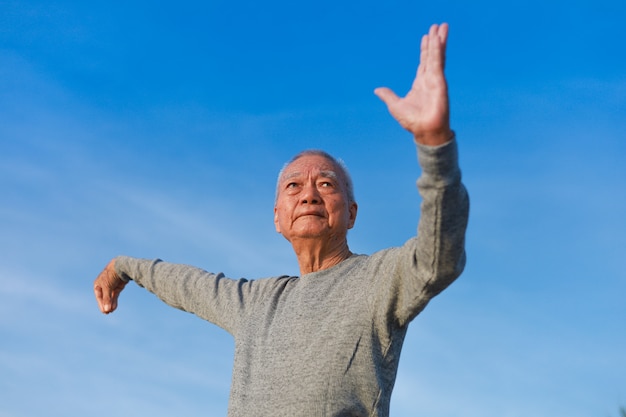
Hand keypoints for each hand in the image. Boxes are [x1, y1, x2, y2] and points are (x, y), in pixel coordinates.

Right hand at [94, 259, 126, 313]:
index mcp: (98, 284)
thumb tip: (107, 310)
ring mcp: (111, 286)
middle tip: (107, 313)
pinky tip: (114, 307)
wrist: (122, 266)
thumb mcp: (107, 287)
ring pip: (110, 297)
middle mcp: (104, 285)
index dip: (101, 304)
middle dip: (106, 305)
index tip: (104, 311)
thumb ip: (107, 298)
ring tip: (111, 311)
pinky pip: (115, 295)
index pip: (99, 296)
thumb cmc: (111, 275)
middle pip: (104, 297)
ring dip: (110, 304)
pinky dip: (114, 301)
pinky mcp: (118, 286)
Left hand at [375, 23, 452, 145]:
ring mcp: (436, 79)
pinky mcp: (439, 81)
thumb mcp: (395, 105)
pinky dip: (438, 51)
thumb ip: (388, 95)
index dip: (425, 50)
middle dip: (434, 41)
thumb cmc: (412, 121)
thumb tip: (377, 90)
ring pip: (437, 56)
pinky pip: (438, 62)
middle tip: (437, 26)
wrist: (424, 130)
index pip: (423, 63)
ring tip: (442, 27)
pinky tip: (438, 40)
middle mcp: (429, 79)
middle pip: (432, 56)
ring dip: (439, 41)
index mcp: (420, 84)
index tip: (426, 37)